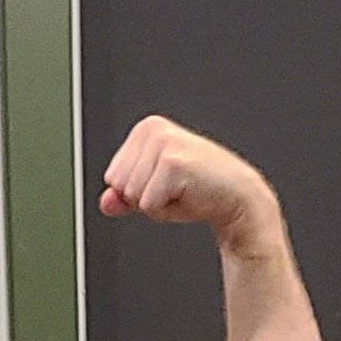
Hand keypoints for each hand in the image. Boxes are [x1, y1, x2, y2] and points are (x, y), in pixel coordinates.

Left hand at [99, 115, 278, 246]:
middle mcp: (152, 130)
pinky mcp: (173, 163)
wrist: (236, 197)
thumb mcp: (151, 193)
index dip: (136, 191)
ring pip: (131, 195)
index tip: (163, 185)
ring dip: (154, 204)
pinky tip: (186, 195)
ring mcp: (163, 144)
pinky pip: (147, 204)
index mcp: (145, 130)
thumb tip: (105, 202)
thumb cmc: (197, 191)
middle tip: (173, 190)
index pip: (111, 177)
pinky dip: (164, 210)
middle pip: (118, 185)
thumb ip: (123, 196)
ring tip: (180, 191)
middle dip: (143, 198)